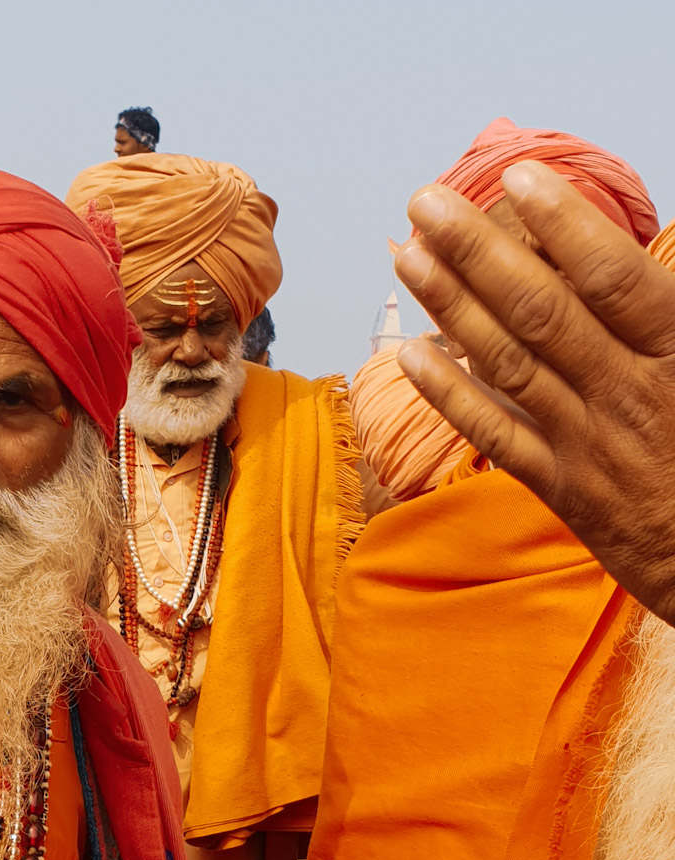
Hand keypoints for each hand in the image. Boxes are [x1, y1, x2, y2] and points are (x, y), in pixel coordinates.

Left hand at [392, 161, 674, 623]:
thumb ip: (670, 309)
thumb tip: (647, 256)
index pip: (613, 279)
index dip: (563, 226)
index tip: (516, 178)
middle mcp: (627, 393)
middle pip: (542, 312)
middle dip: (479, 253)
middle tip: (427, 203)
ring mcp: (587, 442)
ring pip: (509, 365)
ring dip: (452, 308)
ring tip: (407, 257)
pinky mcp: (559, 484)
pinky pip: (496, 435)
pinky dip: (452, 396)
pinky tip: (411, 354)